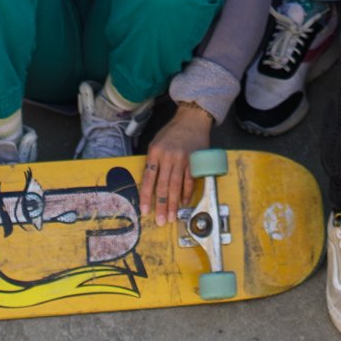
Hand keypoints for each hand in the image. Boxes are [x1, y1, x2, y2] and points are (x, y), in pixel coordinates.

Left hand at [137, 106, 202, 225]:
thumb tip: (149, 185)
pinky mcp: (194, 161)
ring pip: (177, 186)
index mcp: (155, 152)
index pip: (148, 178)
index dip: (146, 197)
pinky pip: (190, 181)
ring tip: (172, 217)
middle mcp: (168, 156)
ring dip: (174, 204)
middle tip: (161, 221)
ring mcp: (182, 159)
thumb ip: (153, 162)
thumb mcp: (156, 143)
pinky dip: (187, 193)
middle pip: (163, 185)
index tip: (145, 211)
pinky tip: (184, 203)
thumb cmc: (171, 133)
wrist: (192, 120)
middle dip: (162, 206)